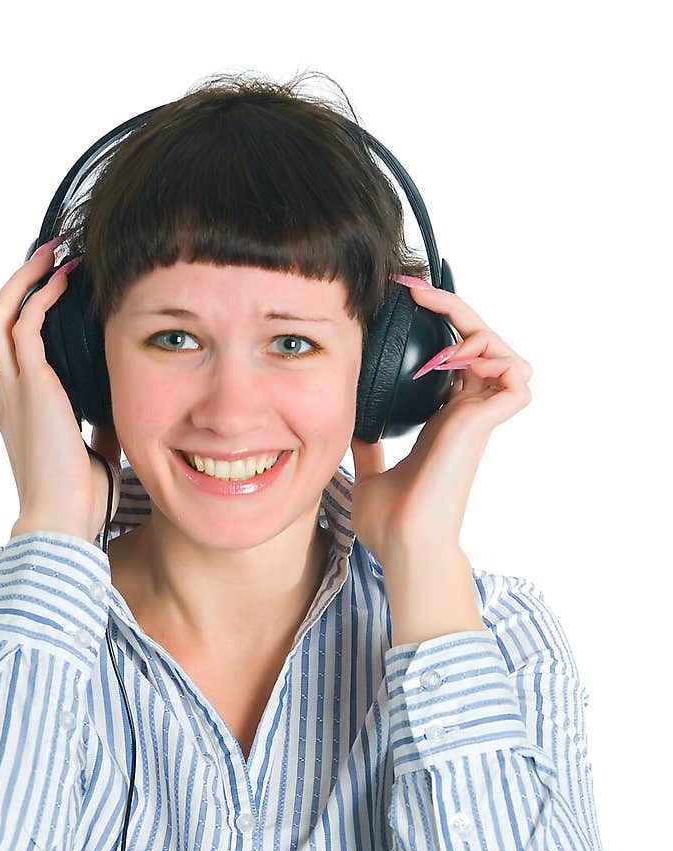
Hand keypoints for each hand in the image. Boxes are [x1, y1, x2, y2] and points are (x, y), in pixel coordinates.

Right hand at [0, 240, 121, 541]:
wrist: (62, 521)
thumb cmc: (77, 500)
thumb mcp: (95, 453)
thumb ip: (100, 427)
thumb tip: (121, 408)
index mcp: (16, 413)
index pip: (5, 353)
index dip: (21, 317)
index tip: (49, 292)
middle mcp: (7, 396)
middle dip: (16, 286)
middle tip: (46, 258)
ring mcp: (14, 391)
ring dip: (25, 280)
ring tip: (52, 255)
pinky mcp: (32, 388)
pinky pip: (26, 327)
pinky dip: (42, 298)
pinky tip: (64, 282)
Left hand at [349, 280, 532, 562]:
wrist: (402, 544)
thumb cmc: (390, 521)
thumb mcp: (369, 469)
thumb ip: (369, 444)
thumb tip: (351, 424)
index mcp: (443, 421)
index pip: (454, 358)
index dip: (437, 326)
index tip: (403, 300)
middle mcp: (466, 414)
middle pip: (481, 342)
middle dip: (453, 309)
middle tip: (415, 290)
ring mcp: (479, 418)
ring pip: (504, 351)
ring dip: (476, 329)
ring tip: (438, 330)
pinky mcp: (485, 424)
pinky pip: (515, 375)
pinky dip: (494, 355)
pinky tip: (454, 358)